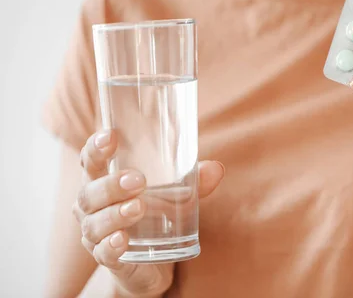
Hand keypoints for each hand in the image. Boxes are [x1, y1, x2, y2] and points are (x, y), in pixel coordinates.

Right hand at [72, 130, 224, 296]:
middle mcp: (93, 208)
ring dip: (115, 214)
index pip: (91, 161)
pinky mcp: (110, 259)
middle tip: (138, 180)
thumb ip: (195, 182)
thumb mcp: (176, 195)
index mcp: (103, 182)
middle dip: (111, 184)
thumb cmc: (156, 215)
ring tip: (138, 207)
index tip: (111, 136)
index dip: (95, 148)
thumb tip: (216, 169)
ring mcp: (97, 235)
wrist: (151, 263)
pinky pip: (103, 253)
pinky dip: (110, 246)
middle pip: (89, 193)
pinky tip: (122, 240)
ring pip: (94, 224)